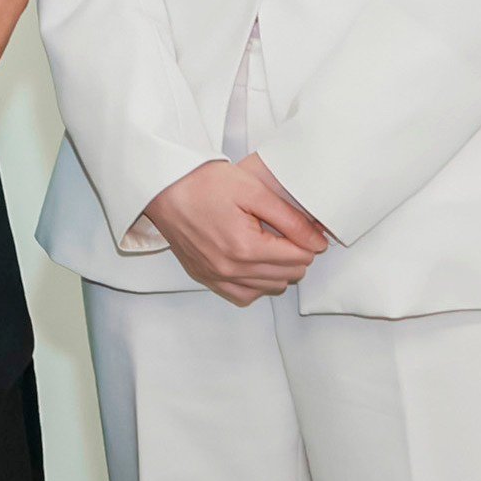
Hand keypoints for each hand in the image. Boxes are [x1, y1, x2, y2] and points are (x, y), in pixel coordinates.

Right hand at [147, 156, 328, 306]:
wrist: (164, 188)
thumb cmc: (204, 184)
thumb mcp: (253, 191)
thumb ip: (289, 219)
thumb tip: (317, 241)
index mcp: (245, 247)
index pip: (299, 258)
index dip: (308, 240)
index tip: (301, 227)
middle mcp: (230, 269)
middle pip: (288, 275)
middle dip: (295, 254)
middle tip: (285, 232)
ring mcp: (216, 277)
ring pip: (270, 289)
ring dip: (278, 270)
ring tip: (270, 245)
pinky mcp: (205, 278)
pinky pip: (244, 296)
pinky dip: (257, 284)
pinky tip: (255, 264)